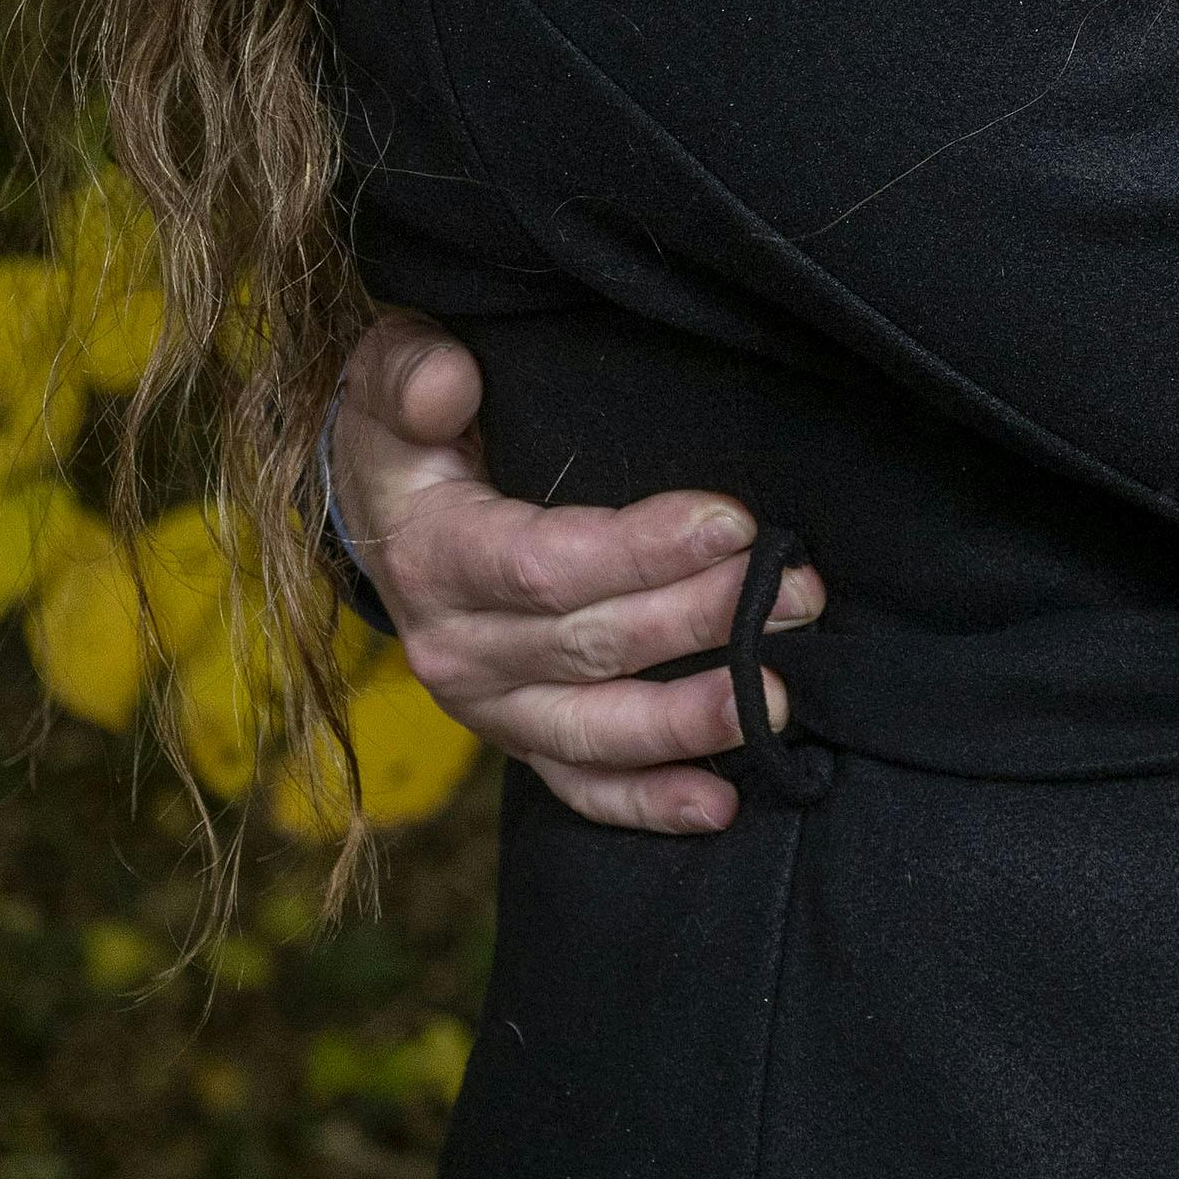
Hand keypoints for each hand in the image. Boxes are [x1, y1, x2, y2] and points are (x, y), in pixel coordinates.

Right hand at [334, 308, 818, 832]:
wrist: (380, 514)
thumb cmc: (408, 433)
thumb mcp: (389, 380)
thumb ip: (413, 374)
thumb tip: (448, 383)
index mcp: (434, 559)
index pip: (545, 566)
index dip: (641, 550)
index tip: (734, 522)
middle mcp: (456, 649)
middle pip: (591, 646)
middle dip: (702, 620)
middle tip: (798, 591)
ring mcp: (490, 708)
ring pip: (594, 729)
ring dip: (690, 720)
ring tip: (778, 699)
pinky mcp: (520, 739)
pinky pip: (581, 786)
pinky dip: (648, 803)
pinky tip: (721, 804)